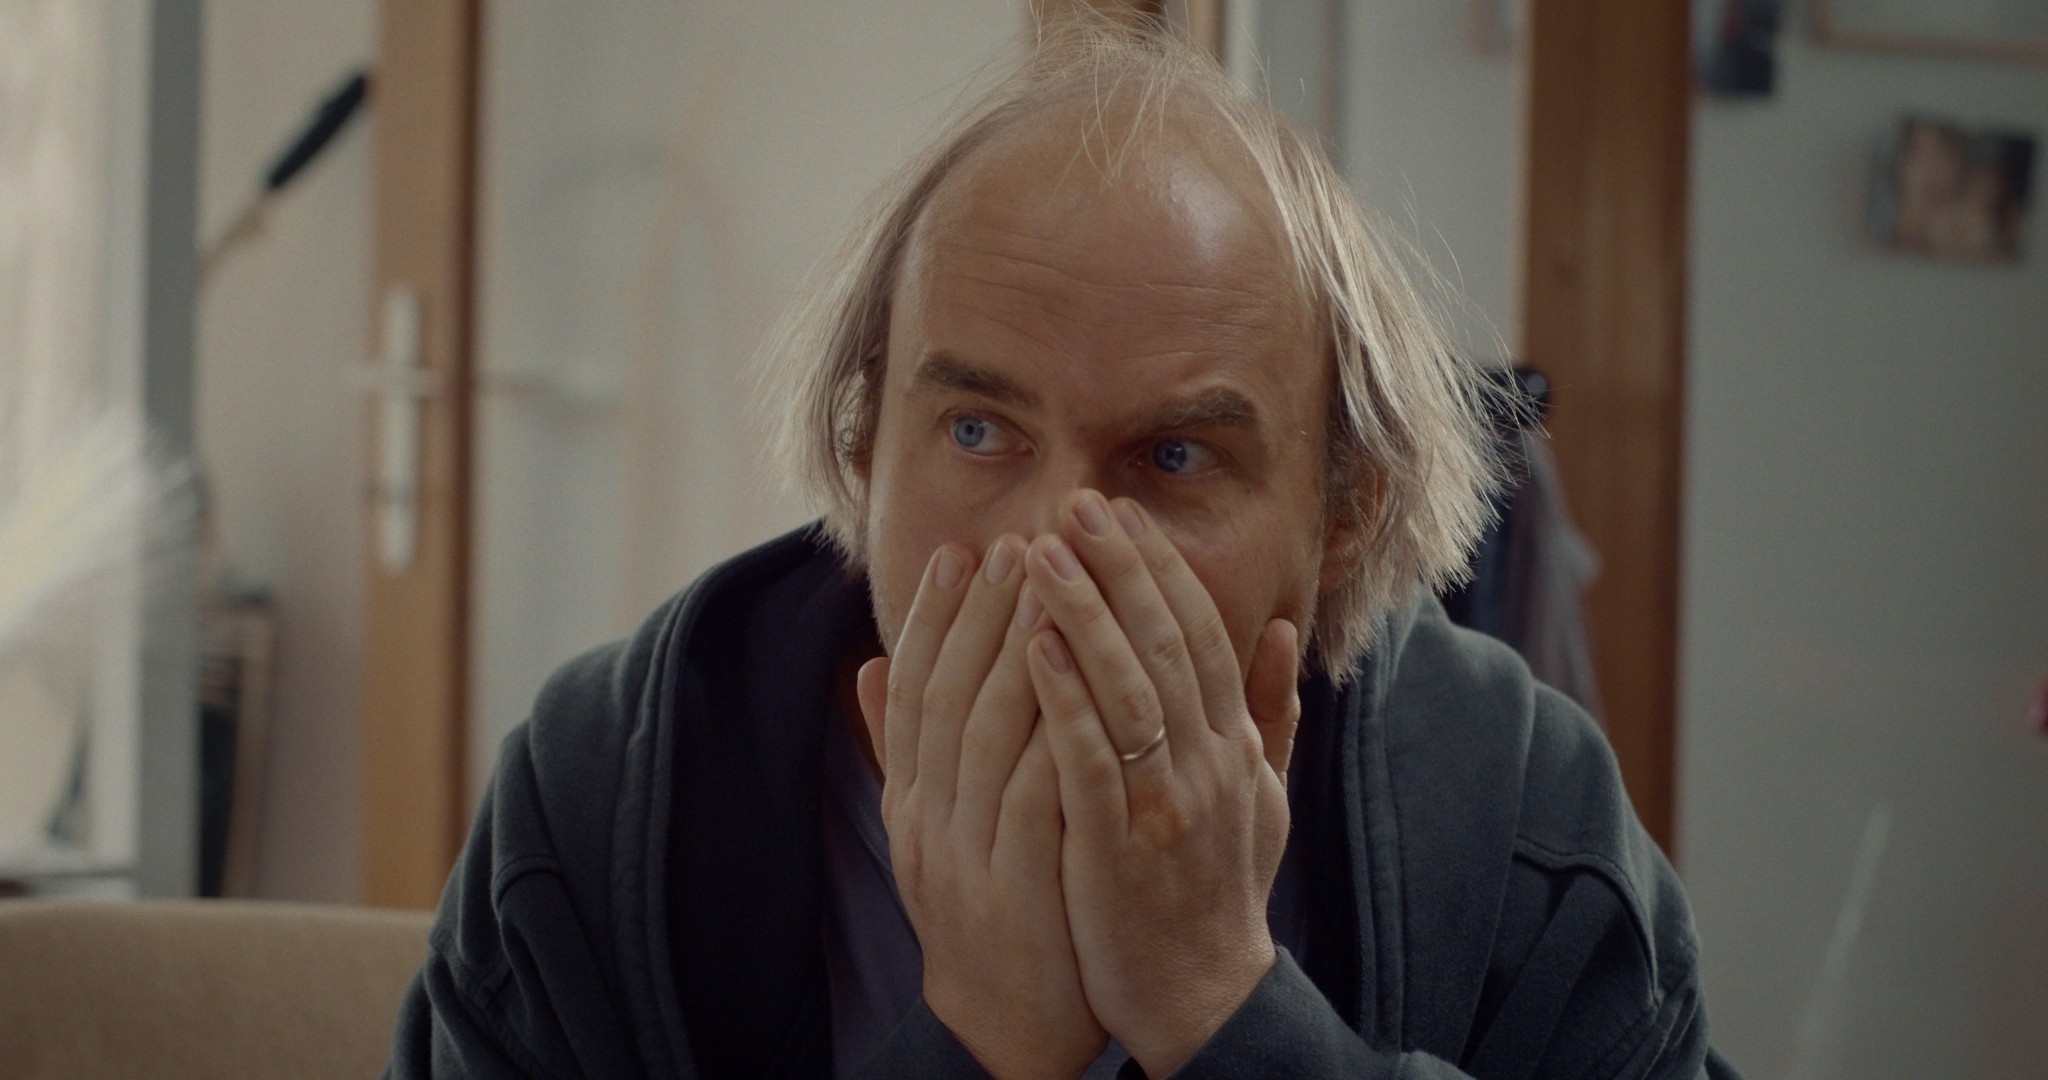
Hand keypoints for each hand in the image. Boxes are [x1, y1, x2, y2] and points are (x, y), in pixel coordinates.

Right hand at [855, 537, 1107, 1079]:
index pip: (912, 691)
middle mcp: (925, 821)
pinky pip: (1035, 794)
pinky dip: (1056, 731)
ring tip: (1052, 585)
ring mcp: (965, 855)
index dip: (932, 617)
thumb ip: (908, 750)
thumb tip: (865, 664)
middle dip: (982, 614)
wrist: (1007, 1029)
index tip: (961, 550)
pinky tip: (1084, 681)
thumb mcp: (937, 828)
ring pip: (988, 734)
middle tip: (1016, 540)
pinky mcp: (1016, 889)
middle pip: (948, 697)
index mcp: (909, 801)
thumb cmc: (994, 912)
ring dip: (1019, 652)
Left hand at [1022, 492, 1300, 1076]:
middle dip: (1120, 567)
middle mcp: (1209, 763)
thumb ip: (1269, 711)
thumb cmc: (1219, 890)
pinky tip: (1031, 648)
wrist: (1203, 997)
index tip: (1119, 511)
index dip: (1160, 568)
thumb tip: (1282, 628)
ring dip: (1084, 613)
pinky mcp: (1121, 847)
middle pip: (1167, 644)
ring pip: (1131, 689)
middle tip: (1074, 502)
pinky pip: (1092, 760)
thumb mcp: (1263, 796)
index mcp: (1234, 746)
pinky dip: (1065, 700)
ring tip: (1037, 553)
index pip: (1202, 634)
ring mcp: (1169, 805)